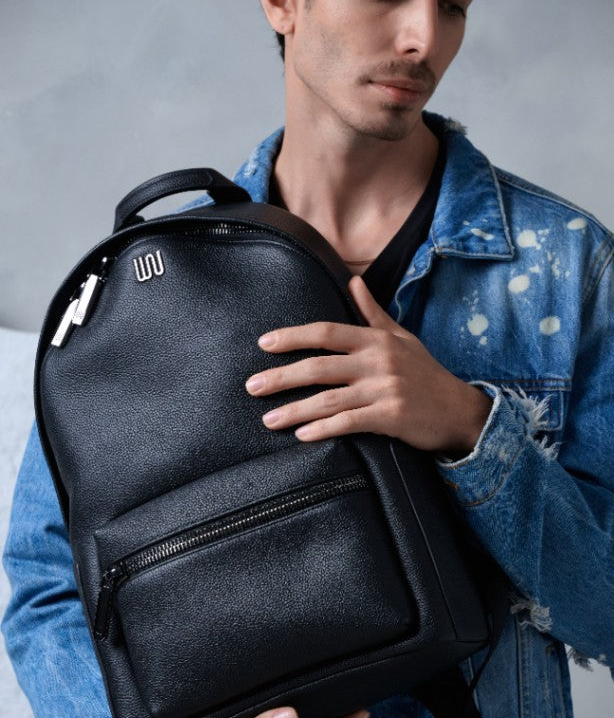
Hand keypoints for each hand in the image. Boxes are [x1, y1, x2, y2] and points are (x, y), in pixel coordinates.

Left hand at [245, 275, 491, 454]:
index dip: (292, 337)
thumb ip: (373, 313)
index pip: (325, 332)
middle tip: (251, 387)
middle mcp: (378, 362)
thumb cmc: (426, 374)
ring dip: (294, 410)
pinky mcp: (391, 417)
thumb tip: (352, 283)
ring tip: (268, 420)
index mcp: (376, 340)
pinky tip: (302, 435)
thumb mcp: (402, 338)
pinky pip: (349, 423)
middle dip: (281, 377)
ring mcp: (384, 390)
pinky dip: (323, 429)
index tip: (263, 344)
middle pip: (318, 367)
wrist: (460, 410)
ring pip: (328, 399)